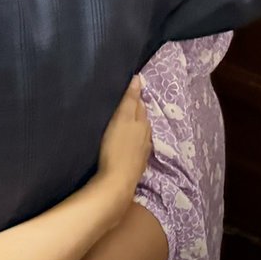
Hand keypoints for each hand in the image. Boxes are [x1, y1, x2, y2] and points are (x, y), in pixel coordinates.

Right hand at [96, 76, 150, 195]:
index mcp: (141, 122)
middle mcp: (145, 134)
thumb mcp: (121, 119)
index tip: (129, 83)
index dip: (134, 93)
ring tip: (124, 116)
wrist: (117, 180)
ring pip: (140, 129)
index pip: (138, 102)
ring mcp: (142, 149)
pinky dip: (133, 136)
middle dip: (135, 106)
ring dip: (135, 121)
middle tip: (123, 98)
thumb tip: (138, 78)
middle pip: (141, 115)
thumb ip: (129, 100)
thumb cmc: (115, 147)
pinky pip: (137, 143)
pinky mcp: (137, 161)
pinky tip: (127, 138)